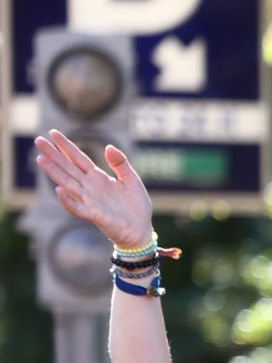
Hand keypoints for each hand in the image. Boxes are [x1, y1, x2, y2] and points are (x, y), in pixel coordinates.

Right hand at [33, 131, 154, 248]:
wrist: (141, 229)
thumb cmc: (136, 206)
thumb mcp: (132, 180)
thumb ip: (120, 164)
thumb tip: (108, 146)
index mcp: (98, 177)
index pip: (78, 158)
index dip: (66, 146)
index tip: (53, 133)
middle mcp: (89, 187)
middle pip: (68, 168)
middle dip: (53, 154)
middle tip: (38, 140)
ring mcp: (89, 200)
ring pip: (67, 184)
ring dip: (54, 172)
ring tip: (40, 159)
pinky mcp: (94, 215)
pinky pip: (77, 207)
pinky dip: (68, 200)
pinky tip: (59, 189)